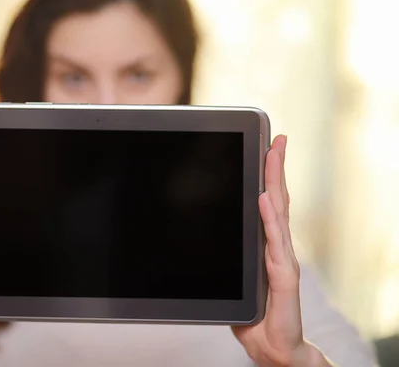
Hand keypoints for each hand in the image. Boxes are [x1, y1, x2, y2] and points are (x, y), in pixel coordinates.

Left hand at [232, 135, 331, 366]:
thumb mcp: (235, 278)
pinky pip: (274, 243)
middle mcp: (277, 247)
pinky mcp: (283, 277)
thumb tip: (203, 243)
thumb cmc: (255, 314)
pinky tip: (263, 197)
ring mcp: (282, 259)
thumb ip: (227, 259)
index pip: (269, 204)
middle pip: (277, 200)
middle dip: (276, 168)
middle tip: (277, 139)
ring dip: (275, 182)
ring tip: (273, 154)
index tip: (267, 150)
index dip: (269, 177)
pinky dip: (270, 219)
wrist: (273, 347)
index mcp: (266, 245)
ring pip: (279, 213)